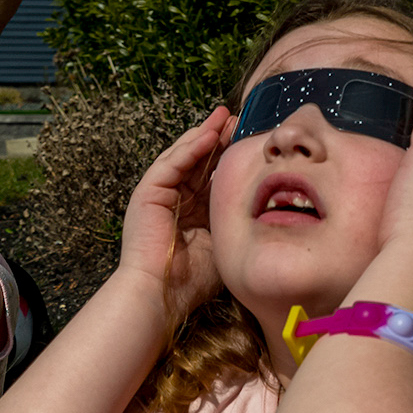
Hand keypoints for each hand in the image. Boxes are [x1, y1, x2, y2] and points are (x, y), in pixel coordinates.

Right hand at [115, 105, 232, 325]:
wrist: (161, 295)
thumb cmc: (191, 281)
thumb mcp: (223, 243)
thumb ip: (235, 222)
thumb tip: (265, 210)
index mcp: (191, 210)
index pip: (211, 174)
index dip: (228, 156)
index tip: (248, 140)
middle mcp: (174, 198)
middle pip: (198, 159)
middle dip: (218, 138)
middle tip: (238, 119)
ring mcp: (159, 194)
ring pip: (184, 155)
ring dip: (204, 135)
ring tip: (224, 117)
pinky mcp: (148, 193)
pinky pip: (171, 164)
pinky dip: (189, 149)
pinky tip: (208, 135)